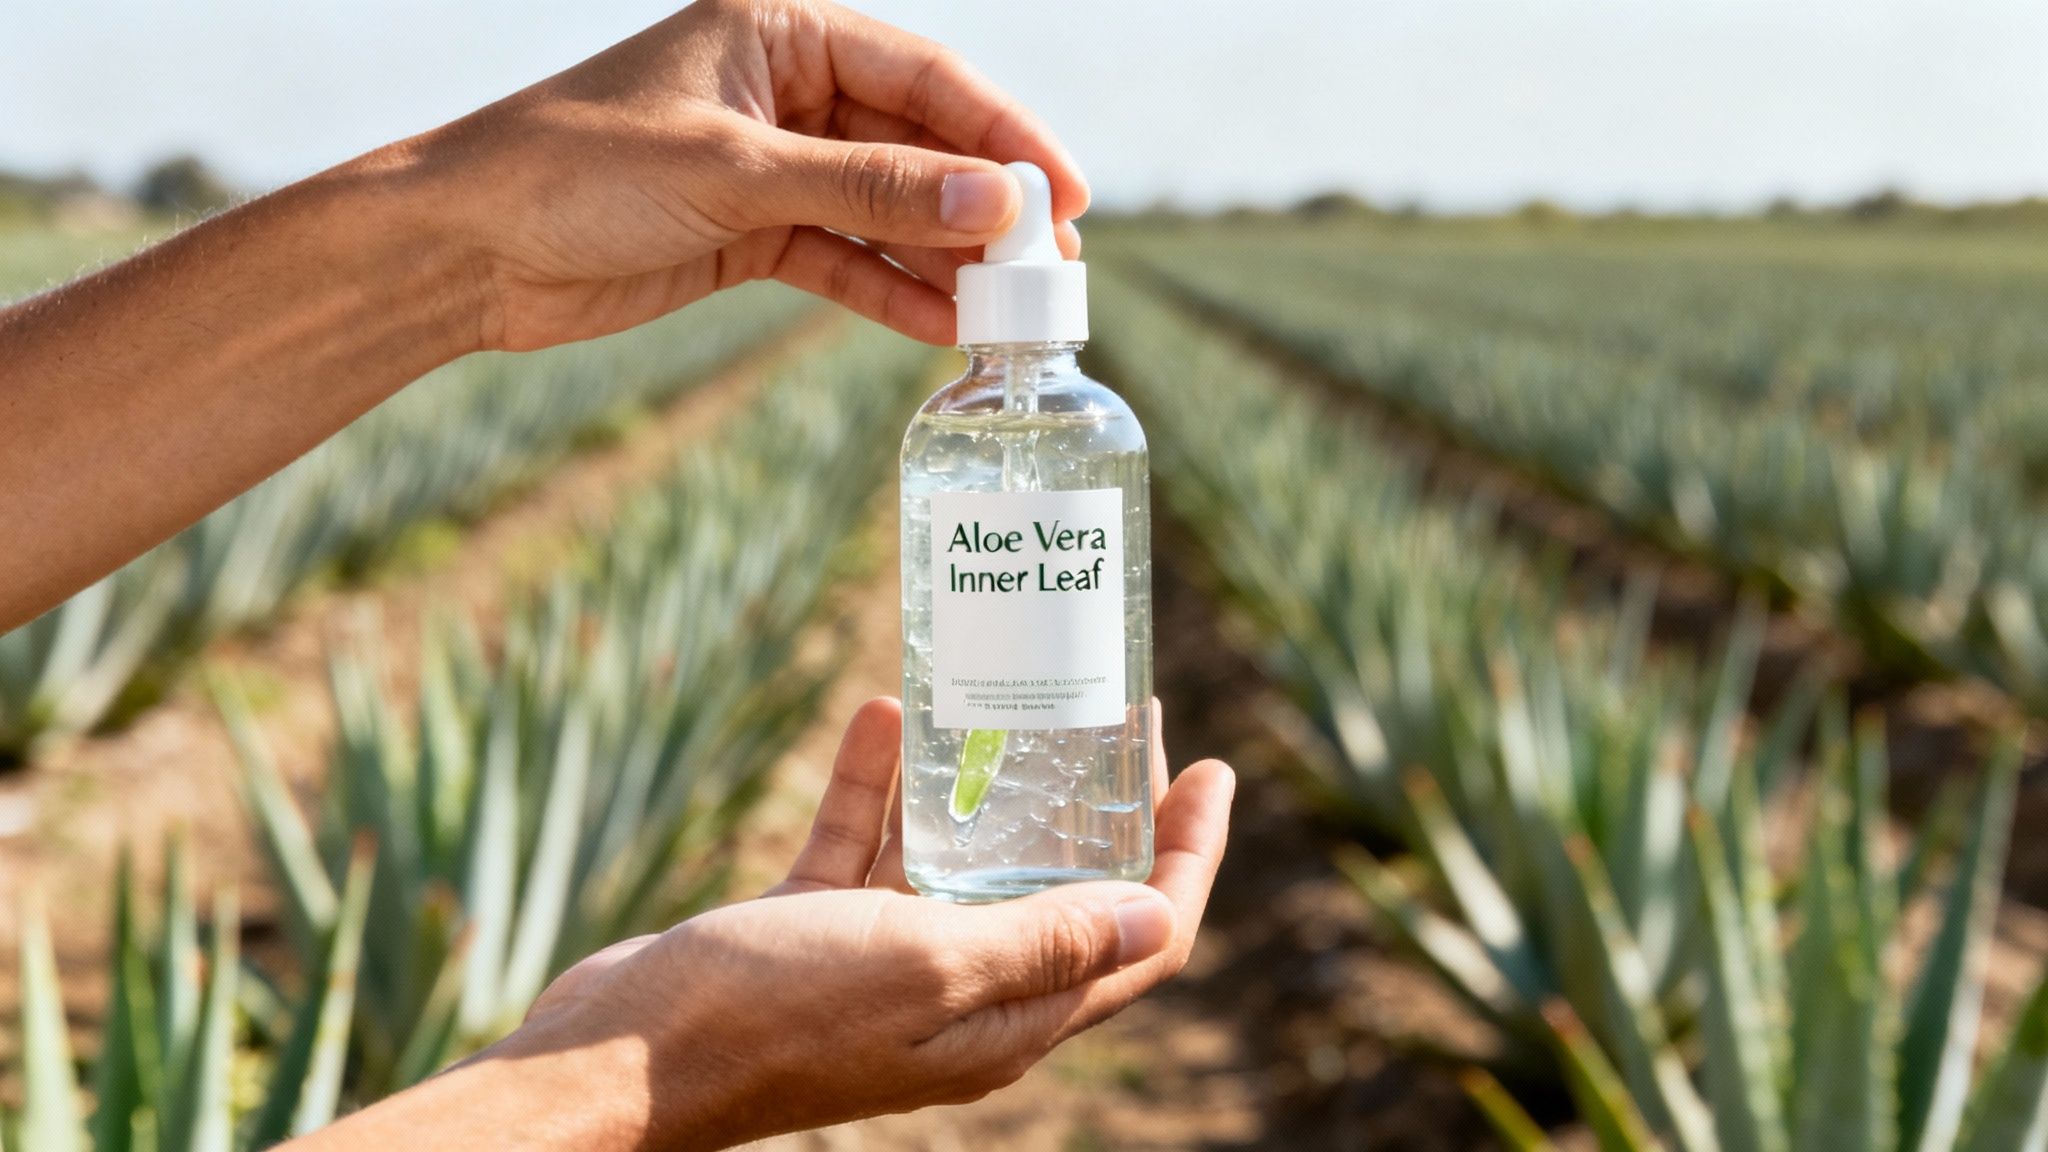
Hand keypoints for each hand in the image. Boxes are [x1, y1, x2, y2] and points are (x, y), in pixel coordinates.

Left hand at [396, 0, 1088, 350]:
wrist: (464, 248)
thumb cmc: (575, 170)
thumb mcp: (737, 173)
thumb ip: (871, 191)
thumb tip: (997, 204)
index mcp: (782, 30)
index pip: (925, 76)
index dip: (1004, 134)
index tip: (1066, 194)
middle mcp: (785, 91)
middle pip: (917, 145)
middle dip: (984, 209)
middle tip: (1053, 269)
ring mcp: (772, 166)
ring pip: (887, 210)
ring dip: (944, 261)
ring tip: (1009, 315)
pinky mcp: (750, 232)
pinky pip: (844, 260)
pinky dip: (888, 293)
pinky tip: (939, 329)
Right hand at [487, 698, 1232, 1149]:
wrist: (616, 1057)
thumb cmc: (774, 1014)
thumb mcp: (927, 968)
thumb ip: (1042, 941)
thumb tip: (1157, 918)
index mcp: (1005, 1020)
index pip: (1139, 939)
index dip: (1186, 856)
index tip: (1212, 769)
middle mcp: (957, 994)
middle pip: (1061, 887)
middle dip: (1100, 802)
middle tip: (1122, 711)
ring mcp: (881, 963)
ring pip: (957, 858)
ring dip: (980, 780)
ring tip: (1007, 693)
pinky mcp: (810, 932)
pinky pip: (863, 846)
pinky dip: (877, 785)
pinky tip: (885, 715)